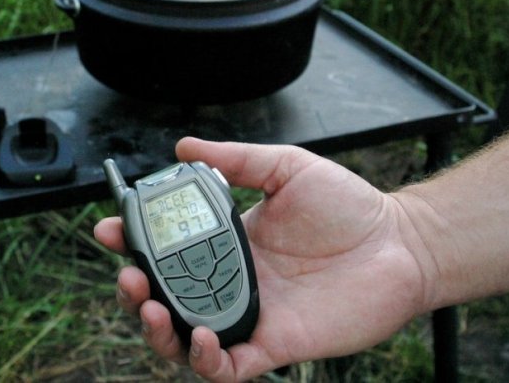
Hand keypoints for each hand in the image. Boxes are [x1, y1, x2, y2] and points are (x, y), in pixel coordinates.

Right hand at [94, 137, 429, 381]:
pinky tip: (200, 336)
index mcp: (229, 241)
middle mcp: (232, 281)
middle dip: (134, 291)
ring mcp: (251, 315)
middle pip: (166, 297)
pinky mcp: (275, 344)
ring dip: (157, 330)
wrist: (401, 242)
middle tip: (128, 277)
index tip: (108, 228)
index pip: (167, 247)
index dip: (131, 241)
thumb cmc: (349, 205)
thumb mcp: (286, 168)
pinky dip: (204, 361)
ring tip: (150, 307)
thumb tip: (183, 146)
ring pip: (185, 339)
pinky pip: (227, 367)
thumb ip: (236, 160)